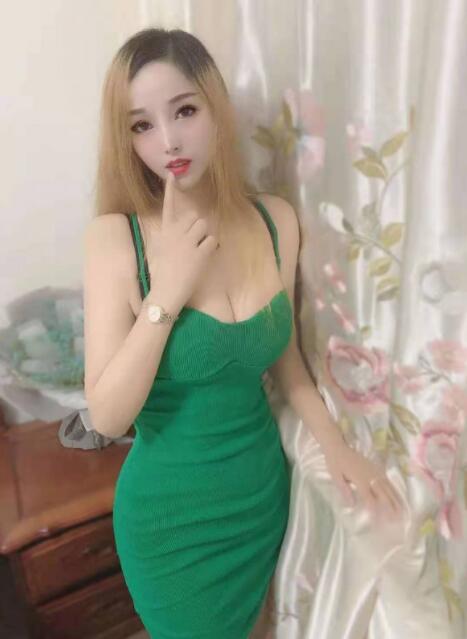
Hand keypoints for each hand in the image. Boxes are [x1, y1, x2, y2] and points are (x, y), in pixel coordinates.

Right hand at [148, 171, 218, 309]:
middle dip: (198, 227)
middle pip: (196, 217)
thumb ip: (171, 236)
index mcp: (165, 232)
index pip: (168, 207)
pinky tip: (203, 257)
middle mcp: (176, 233)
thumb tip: (184, 229)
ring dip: (205, 236)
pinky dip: (212, 248)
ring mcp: (188, 242)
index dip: (170, 190)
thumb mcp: (161, 249)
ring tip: (198, 250)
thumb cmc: (163, 273)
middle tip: (194, 242)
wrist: (166, 291)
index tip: (172, 175)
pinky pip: (213, 240)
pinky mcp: (200, 253)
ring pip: (205, 226)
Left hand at [324, 444, 403, 519]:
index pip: (369, 499)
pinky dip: (393, 489)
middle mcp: (370, 476)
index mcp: (359, 480)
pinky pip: (387, 480)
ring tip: (402, 511)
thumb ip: (344, 490)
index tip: (380, 522)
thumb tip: (352, 505)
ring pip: (388, 487)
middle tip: (397, 520)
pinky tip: (397, 495)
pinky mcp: (376, 468)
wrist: (339, 447)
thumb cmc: (335, 463)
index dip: (375, 511)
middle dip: (390, 507)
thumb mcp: (336, 477)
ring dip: (395, 499)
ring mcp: (374, 471)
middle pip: (382, 494)